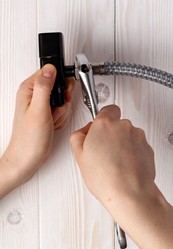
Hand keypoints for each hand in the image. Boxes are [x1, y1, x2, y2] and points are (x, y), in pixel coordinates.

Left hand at [0, 64, 74, 196]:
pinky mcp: (47, 114)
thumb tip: (50, 69)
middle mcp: (35, 95)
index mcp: (29, 89)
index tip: (62, 95)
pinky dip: (60, 119)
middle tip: (56, 110)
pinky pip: (62, 111)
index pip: (50, 72)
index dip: (61, 83)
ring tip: (52, 120)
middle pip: (60, 87)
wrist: (29, 157)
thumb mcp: (38, 109)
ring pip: (63, 100)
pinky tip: (52, 124)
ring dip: (61, 112)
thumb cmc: (29, 138)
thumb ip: (44, 87)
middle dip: (63, 101)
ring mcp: (42, 105)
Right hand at [70, 105, 155, 204]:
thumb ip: (78, 136)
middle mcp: (123, 126)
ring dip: (122, 143)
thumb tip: (84, 132)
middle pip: (116, 123)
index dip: (102, 119)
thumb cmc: (105, 177)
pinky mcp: (147, 147)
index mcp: (104, 124)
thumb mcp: (79, 156)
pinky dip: (132, 152)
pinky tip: (124, 166)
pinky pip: (137, 145)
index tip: (98, 130)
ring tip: (114, 162)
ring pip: (127, 134)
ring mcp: (137, 136)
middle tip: (103, 151)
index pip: (106, 109)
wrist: (129, 192)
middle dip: (110, 134)